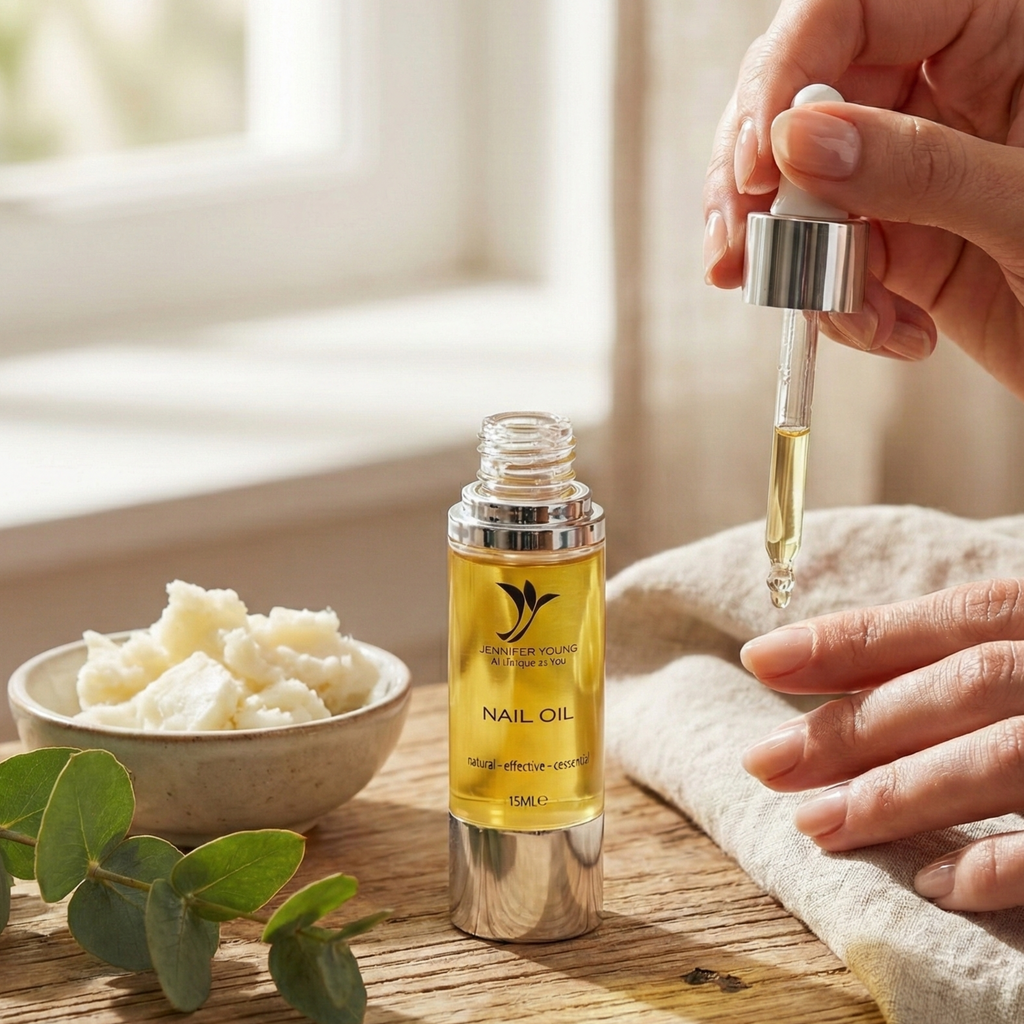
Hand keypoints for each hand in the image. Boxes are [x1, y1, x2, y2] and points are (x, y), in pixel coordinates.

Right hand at [703, 0, 1023, 399]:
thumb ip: (919, 167)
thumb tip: (798, 142)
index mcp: (998, 34)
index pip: (852, 9)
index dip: (788, 70)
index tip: (759, 158)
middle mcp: (943, 95)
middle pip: (801, 100)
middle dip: (761, 184)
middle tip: (741, 248)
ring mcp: (913, 173)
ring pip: (800, 191)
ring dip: (796, 262)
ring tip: (837, 309)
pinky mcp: (901, 243)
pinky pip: (828, 261)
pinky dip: (836, 306)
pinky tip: (888, 331)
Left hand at [740, 578, 1023, 911]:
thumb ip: (967, 663)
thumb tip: (836, 681)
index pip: (952, 618)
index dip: (852, 640)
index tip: (759, 659)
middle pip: (965, 685)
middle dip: (856, 725)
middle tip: (766, 763)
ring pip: (1001, 757)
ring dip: (897, 794)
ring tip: (814, 825)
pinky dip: (995, 865)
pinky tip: (929, 885)